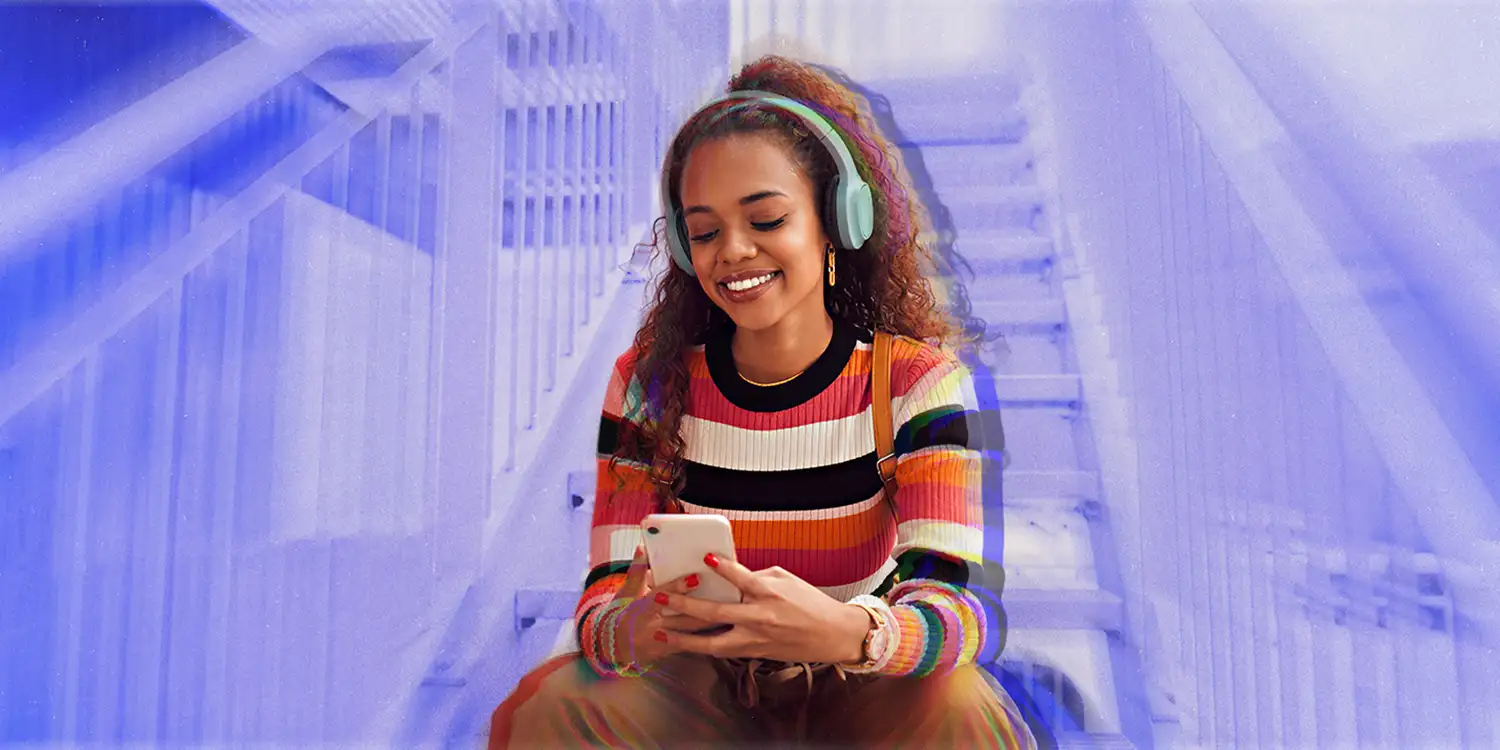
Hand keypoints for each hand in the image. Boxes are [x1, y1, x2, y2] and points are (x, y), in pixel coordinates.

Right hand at [607, 546, 723, 668]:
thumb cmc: (619, 615)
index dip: (677, 587)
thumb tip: (642, 548)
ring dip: (710, 621)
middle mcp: (652, 627)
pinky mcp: (668, 651)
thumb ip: (636, 571)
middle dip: (704, 606)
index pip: (660, 596)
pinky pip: (691, 644)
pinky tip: (724, 628)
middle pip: (681, 616)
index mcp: (640, 609)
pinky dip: (707, 635)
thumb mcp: (625, 592)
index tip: (696, 578)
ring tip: (731, 609)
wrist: (612, 647)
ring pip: (690, 631)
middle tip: (725, 594)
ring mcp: (661, 641)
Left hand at [653, 554, 872, 663]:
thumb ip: (756, 576)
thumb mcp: (786, 579)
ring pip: (712, 643)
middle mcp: (760, 618)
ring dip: (684, 639)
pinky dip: (702, 647)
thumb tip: (730, 574)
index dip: (723, 567)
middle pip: (716, 613)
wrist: (831, 635)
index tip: (704, 558)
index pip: (742, 578)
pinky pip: (723, 651)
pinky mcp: (755, 653)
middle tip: (660, 597)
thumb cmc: (809, 602)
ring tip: (660, 633)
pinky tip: (683, 644)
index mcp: (769, 593)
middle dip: (683, 605)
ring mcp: (756, 639)